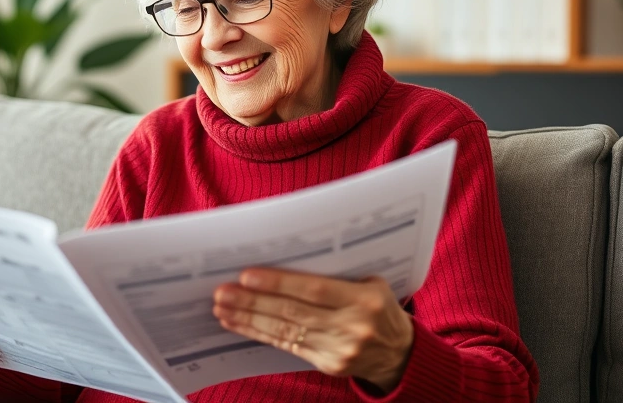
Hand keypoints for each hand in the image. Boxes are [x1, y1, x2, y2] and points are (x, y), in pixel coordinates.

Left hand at [212, 269, 412, 392]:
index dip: (279, 283)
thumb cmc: (378, 306)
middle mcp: (352, 326)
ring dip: (249, 319)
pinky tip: (237, 324)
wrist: (400, 352)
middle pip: (293, 312)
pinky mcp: (328, 365)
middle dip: (254, 302)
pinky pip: (287, 346)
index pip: (314, 290)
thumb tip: (283, 257)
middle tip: (222, 292)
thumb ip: (335, 274)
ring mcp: (339, 349)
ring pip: (285, 331)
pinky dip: (259, 333)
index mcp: (364, 300)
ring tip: (222, 308)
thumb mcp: (371, 284)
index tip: (247, 275)